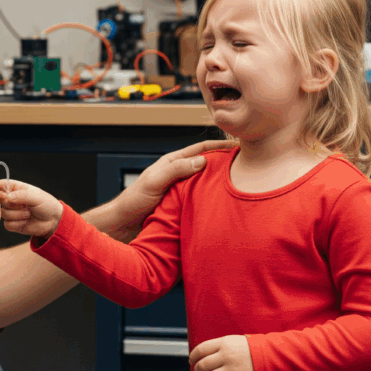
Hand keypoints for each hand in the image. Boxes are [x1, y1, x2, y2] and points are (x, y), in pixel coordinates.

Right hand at [0, 179, 63, 239]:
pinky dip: (17, 224)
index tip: (1, 190)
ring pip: (3, 213)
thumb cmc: (47, 205)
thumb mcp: (36, 196)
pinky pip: (7, 224)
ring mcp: (12, 212)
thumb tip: (7, 197)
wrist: (53, 222)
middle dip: (9, 203)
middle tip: (20, 204)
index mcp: (18, 189)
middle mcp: (13, 200)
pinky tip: (26, 221)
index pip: (3, 185)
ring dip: (16, 214)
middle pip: (0, 199)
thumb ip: (21, 195)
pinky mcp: (13, 224)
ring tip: (28, 213)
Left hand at [113, 139, 239, 227]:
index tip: (240, 145)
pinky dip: (213, 199)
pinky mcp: (181, 207)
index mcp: (171, 163)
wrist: (122, 224)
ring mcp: (181, 191)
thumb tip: (203, 160)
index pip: (200, 150)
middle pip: (206, 165)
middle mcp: (178, 175)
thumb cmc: (133, 201)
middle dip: (226, 163)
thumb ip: (176, 170)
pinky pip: (201, 200)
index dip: (220, 146)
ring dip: (221, 183)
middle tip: (248, 165)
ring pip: (205, 183)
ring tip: (242, 185)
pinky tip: (224, 205)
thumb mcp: (155, 182)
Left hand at [189, 335, 254, 370]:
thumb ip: (216, 346)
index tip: (191, 360)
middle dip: (197, 370)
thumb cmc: (245, 348)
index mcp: (223, 344)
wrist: (265, 355)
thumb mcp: (229, 340)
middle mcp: (226, 356)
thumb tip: (199, 355)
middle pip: (203, 364)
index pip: (201, 349)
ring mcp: (233, 369)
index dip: (193, 356)